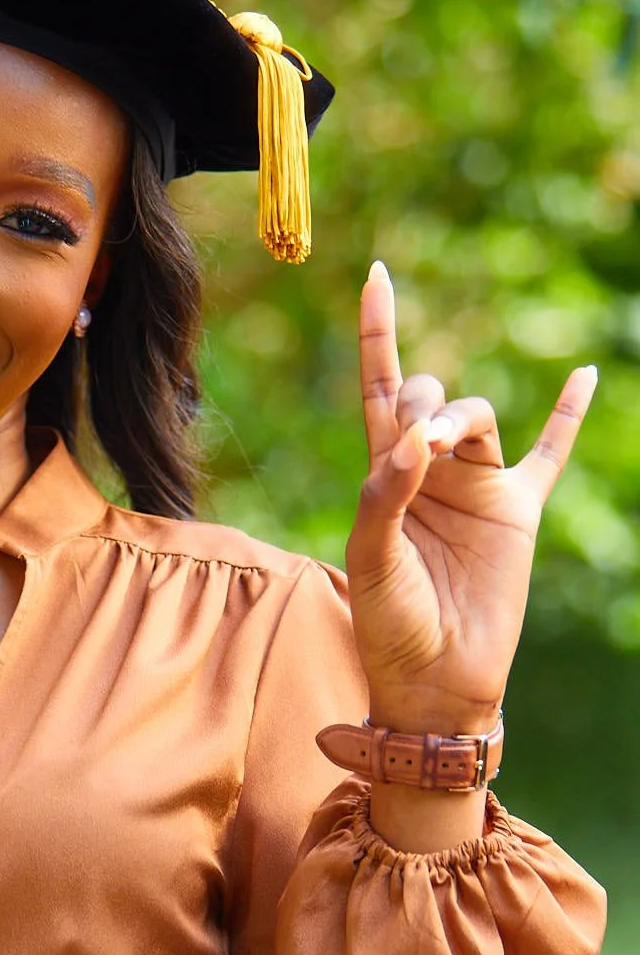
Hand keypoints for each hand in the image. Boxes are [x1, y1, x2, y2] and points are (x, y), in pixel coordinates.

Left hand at [350, 260, 596, 735]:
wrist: (433, 680)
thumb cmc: (388, 623)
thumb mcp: (369, 557)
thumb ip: (385, 493)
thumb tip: (415, 437)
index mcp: (383, 474)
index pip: (379, 388)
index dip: (379, 332)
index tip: (377, 274)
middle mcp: (430, 472)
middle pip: (429, 395)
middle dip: (420, 400)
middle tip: (417, 444)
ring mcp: (478, 488)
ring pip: (479, 416)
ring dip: (462, 415)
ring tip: (442, 444)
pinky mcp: (518, 512)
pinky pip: (551, 453)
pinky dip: (568, 418)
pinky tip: (585, 377)